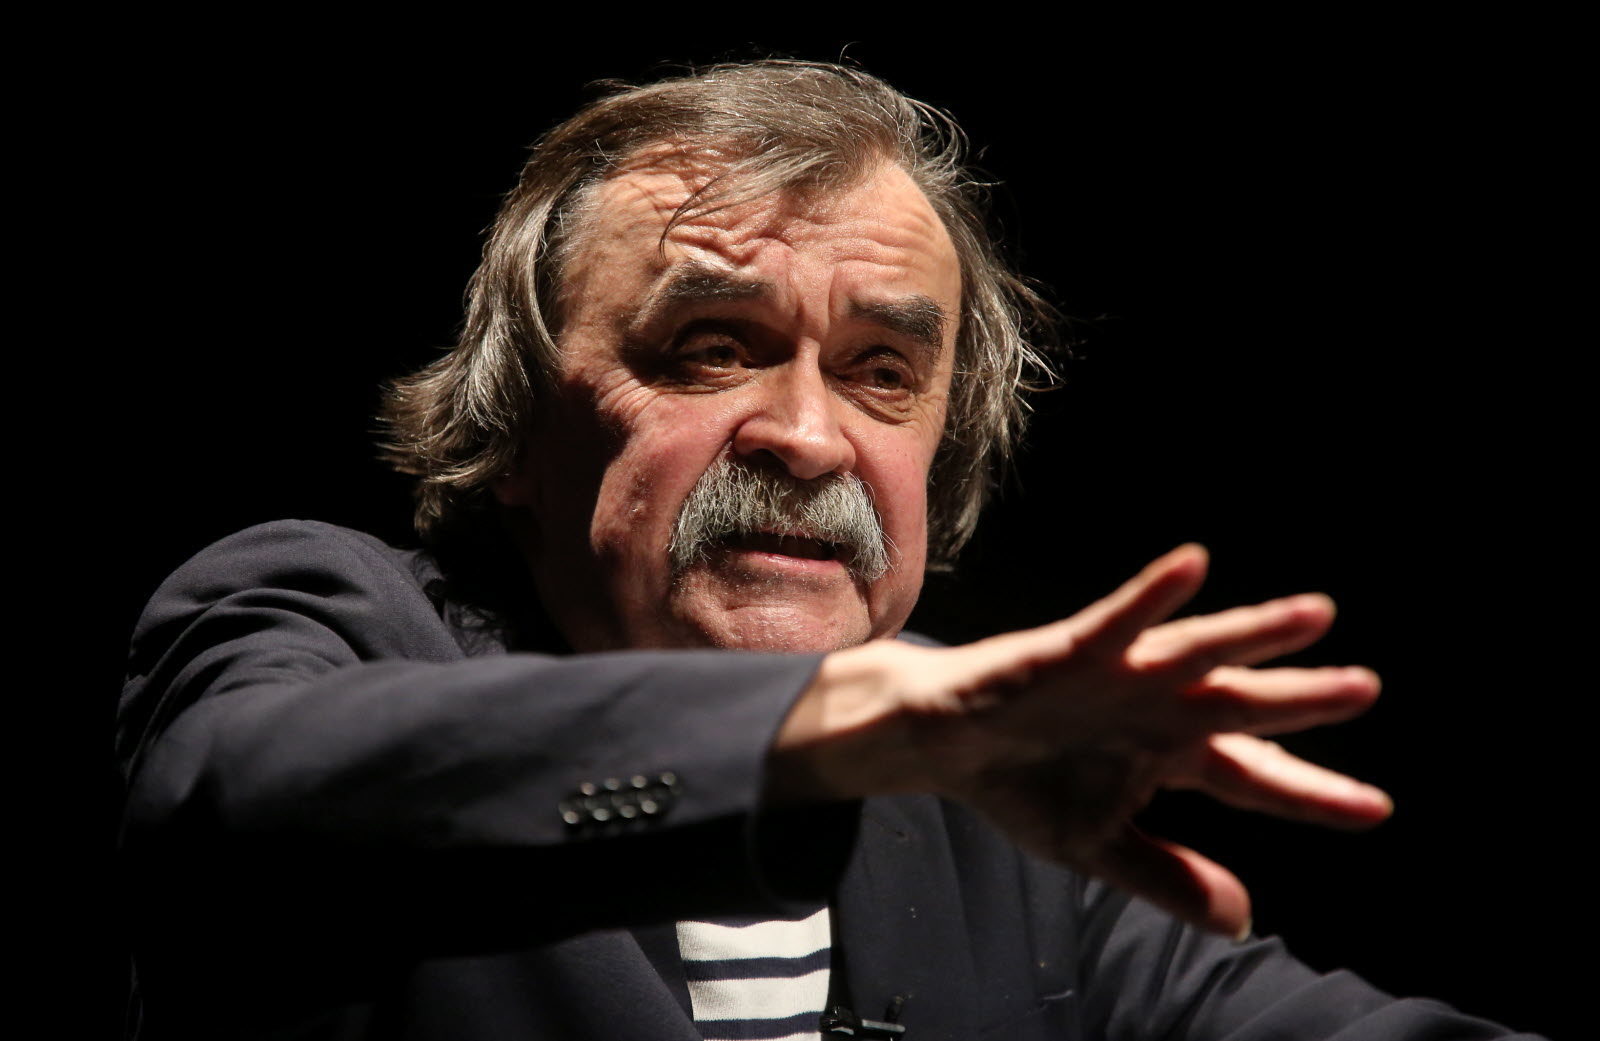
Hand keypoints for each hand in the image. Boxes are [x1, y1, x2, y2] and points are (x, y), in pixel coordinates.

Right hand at [772, 545, 1390, 936]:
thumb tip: (1241, 920)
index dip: (1310, 792)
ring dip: (1251, 633)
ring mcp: (1121, 674)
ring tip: (1312, 616)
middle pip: (1243, 706)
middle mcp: (1160, 707)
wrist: (942, 742)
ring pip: (1196, 651)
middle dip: (1301, 700)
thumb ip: (1166, 876)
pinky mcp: (1071, 649)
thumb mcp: (1098, 845)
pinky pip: (1117, 619)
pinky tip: (1191, 564)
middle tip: (1364, 688)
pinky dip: (1153, 595)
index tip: (1372, 808)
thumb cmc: (1023, 782)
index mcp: (1172, 755)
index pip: (1254, 777)